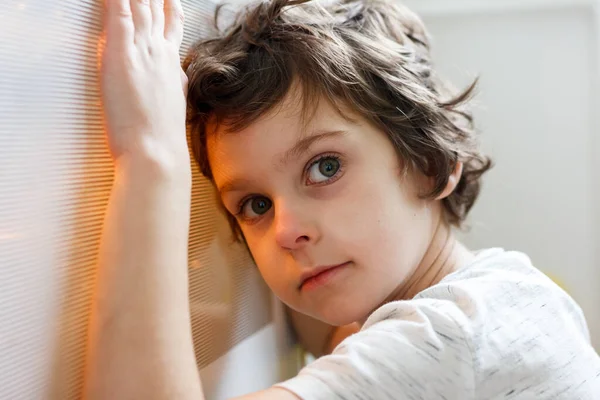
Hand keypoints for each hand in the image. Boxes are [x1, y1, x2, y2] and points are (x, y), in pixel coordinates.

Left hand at [99, 0, 188, 161]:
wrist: (157, 151)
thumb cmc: (163, 135)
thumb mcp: (176, 102)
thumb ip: (176, 82)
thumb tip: (178, 76)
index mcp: (172, 62)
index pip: (172, 23)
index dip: (170, 6)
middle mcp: (159, 50)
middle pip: (154, 7)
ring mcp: (141, 49)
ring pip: (138, 4)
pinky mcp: (120, 52)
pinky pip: (116, 11)